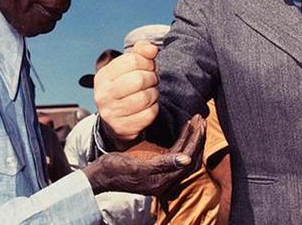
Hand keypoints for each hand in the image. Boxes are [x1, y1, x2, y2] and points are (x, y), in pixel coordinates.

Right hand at [83, 114, 205, 195]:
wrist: (101, 174)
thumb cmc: (116, 169)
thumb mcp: (138, 166)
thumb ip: (162, 164)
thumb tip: (186, 159)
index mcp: (163, 181)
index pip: (187, 160)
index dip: (195, 142)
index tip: (199, 124)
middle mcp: (166, 179)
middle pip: (189, 157)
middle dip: (197, 138)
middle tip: (200, 119)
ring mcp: (162, 172)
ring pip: (184, 154)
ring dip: (191, 138)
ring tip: (196, 121)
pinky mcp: (157, 165)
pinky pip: (175, 152)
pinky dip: (182, 140)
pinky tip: (184, 129)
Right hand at [94, 40, 159, 141]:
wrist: (115, 121)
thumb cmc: (125, 88)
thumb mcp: (127, 68)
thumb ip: (140, 53)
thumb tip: (152, 49)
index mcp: (103, 76)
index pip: (132, 60)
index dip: (147, 62)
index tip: (148, 68)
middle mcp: (103, 94)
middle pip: (139, 79)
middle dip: (152, 79)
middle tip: (151, 82)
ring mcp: (111, 113)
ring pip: (145, 97)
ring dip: (154, 94)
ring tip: (149, 94)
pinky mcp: (122, 128)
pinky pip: (149, 114)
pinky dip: (154, 109)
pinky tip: (147, 107)